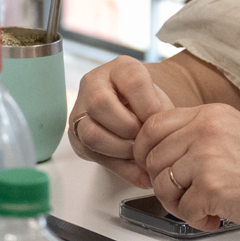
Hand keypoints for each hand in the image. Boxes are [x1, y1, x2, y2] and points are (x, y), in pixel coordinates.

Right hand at [65, 56, 164, 185]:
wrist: (137, 110)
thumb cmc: (150, 103)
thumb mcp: (160, 103)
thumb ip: (162, 119)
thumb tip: (160, 147)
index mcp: (120, 68)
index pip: (132, 81)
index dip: (148, 106)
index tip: (158, 122)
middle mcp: (94, 84)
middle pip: (100, 104)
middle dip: (129, 129)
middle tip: (145, 138)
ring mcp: (81, 109)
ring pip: (91, 133)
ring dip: (121, 150)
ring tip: (140, 154)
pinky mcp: (77, 135)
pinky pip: (93, 154)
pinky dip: (120, 168)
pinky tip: (138, 171)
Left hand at [135, 81, 239, 231]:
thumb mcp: (234, 133)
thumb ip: (198, 135)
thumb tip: (163, 151)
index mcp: (210, 115)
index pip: (153, 125)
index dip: (146, 151)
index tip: (155, 167)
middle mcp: (205, 131)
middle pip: (153, 157)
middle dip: (162, 183)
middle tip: (182, 195)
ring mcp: (206, 158)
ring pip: (162, 184)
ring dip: (177, 203)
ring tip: (201, 206)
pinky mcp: (211, 187)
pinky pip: (182, 209)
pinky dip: (195, 219)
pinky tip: (214, 216)